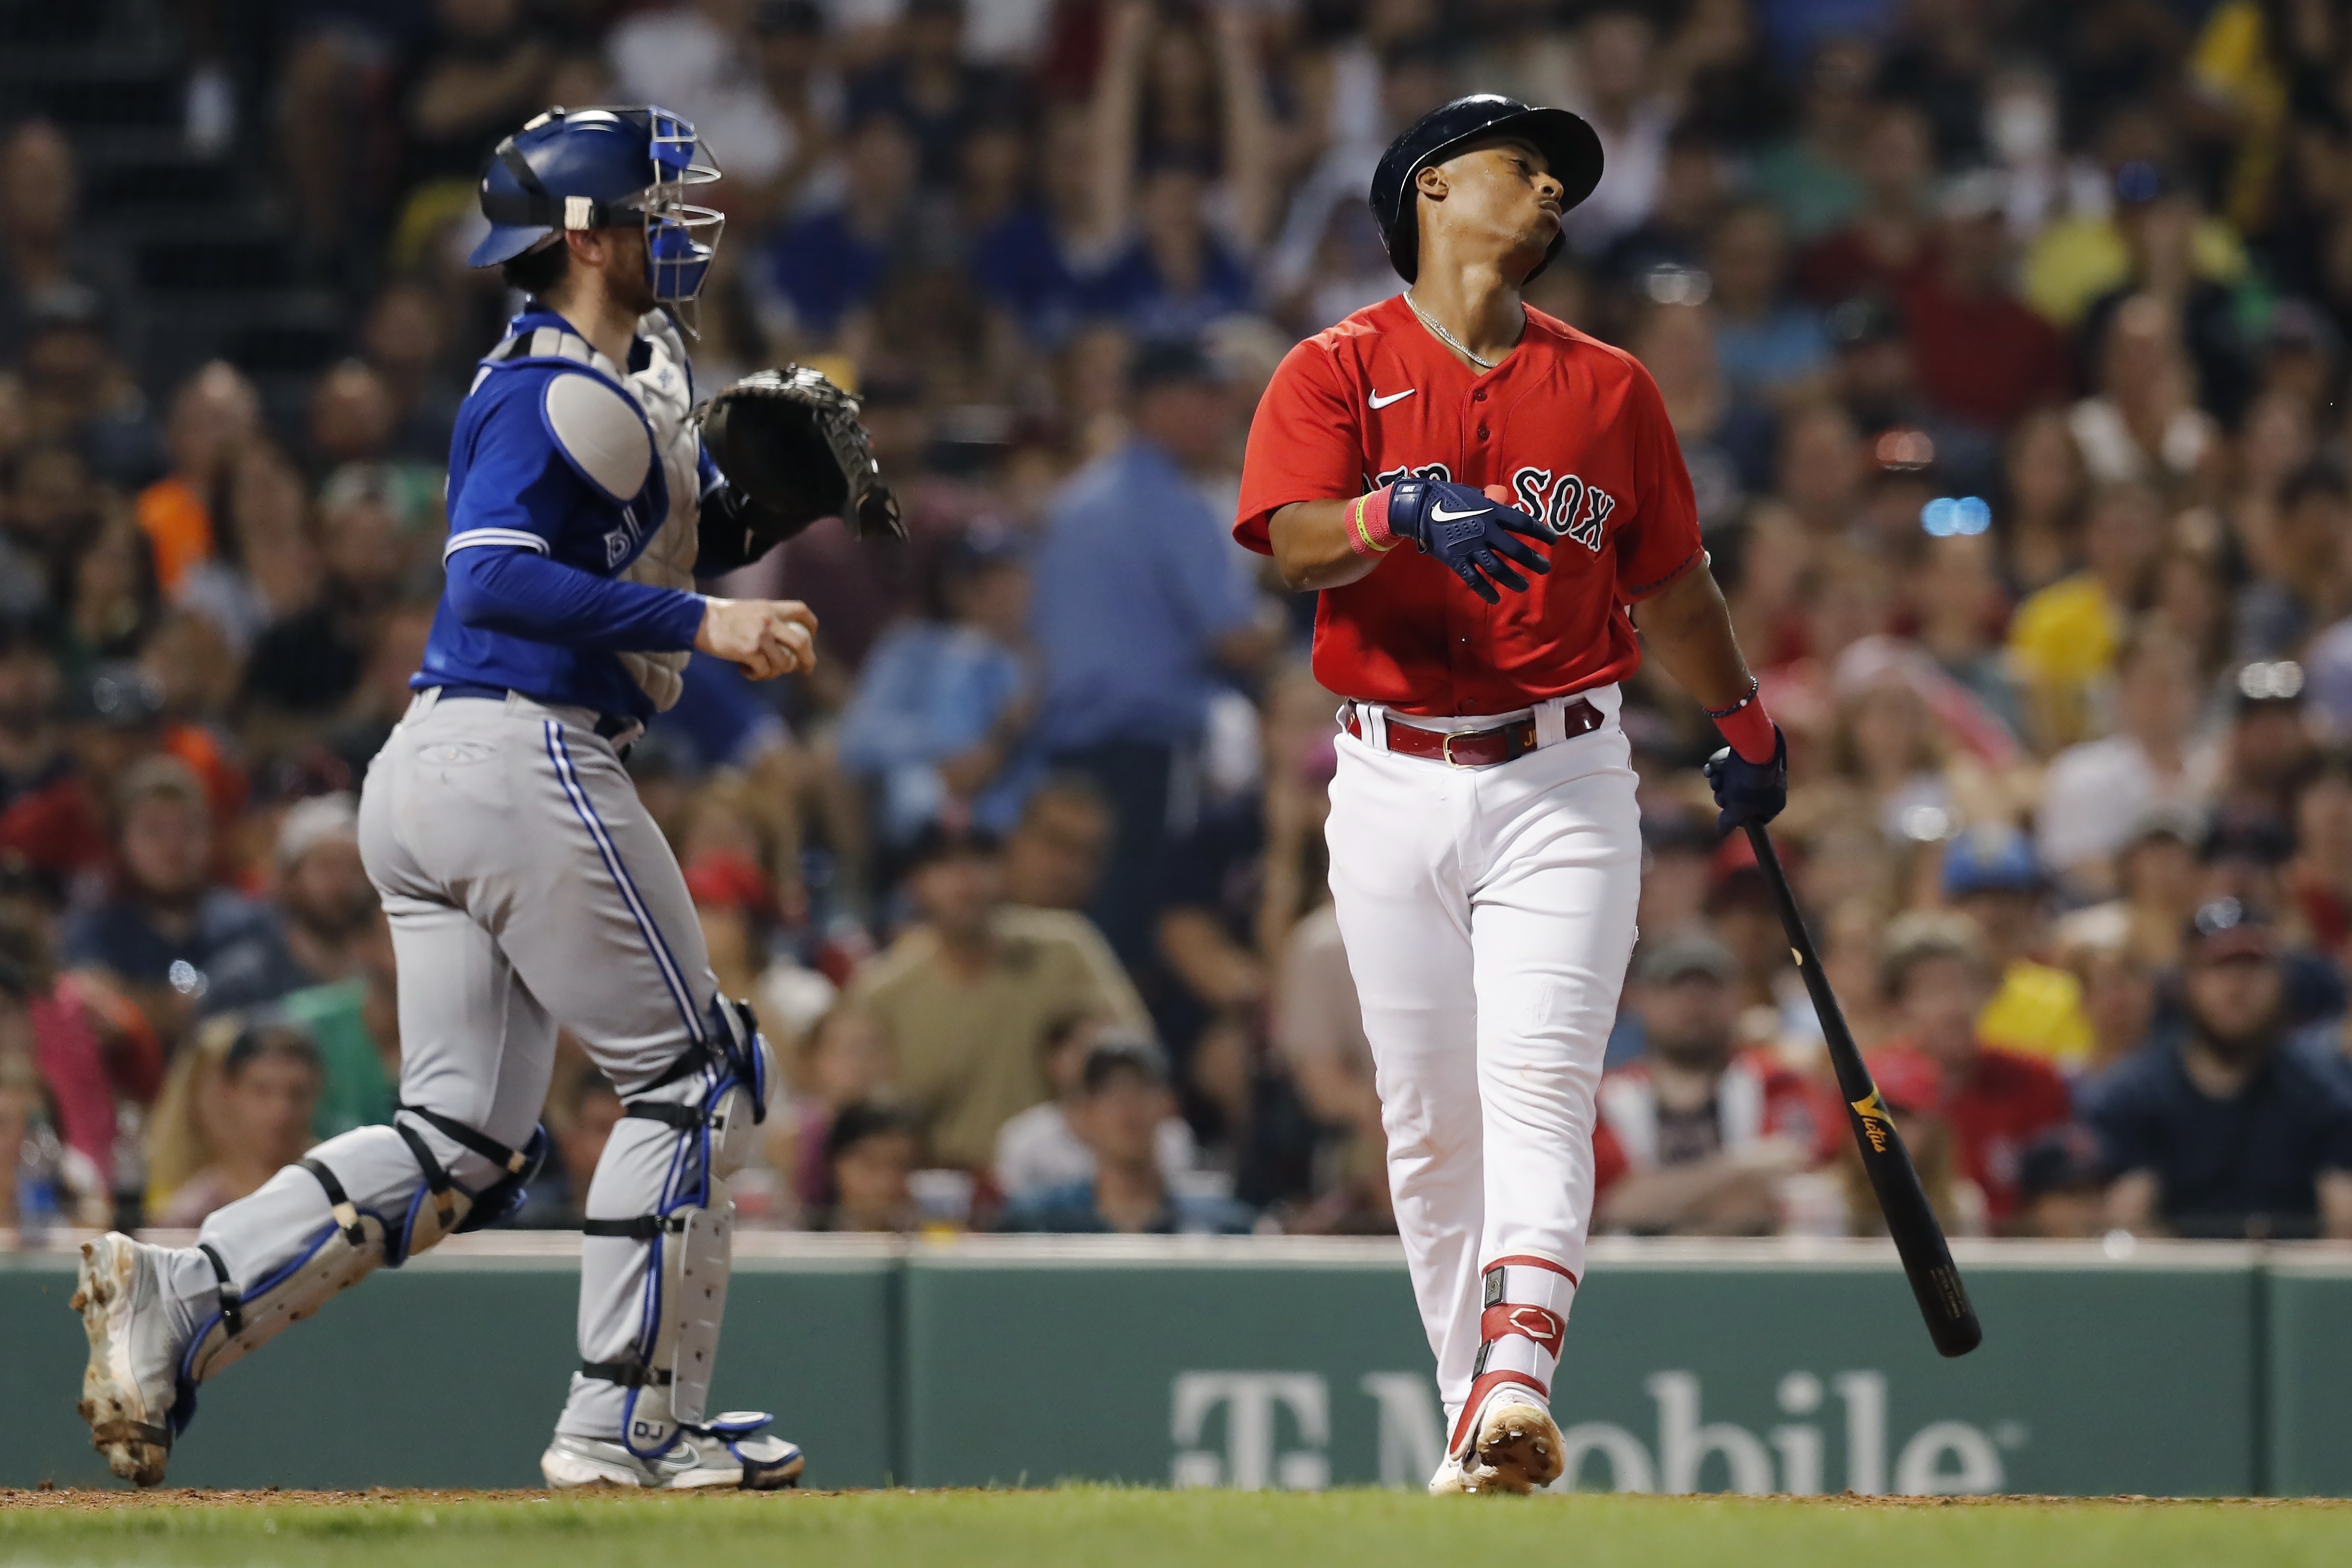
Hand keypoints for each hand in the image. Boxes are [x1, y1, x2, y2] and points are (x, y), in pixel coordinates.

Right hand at [695, 598, 817, 680]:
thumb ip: (769, 619)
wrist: (698, 619)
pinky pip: (763, 671)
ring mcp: (759, 636)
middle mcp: (769, 620)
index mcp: (770, 607)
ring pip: (783, 663)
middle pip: (802, 642)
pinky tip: (745, 671)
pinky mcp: (748, 651)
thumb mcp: (751, 609)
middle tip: (806, 669)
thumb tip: (787, 641)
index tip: (812, 636)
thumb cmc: (723, 617)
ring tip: (761, 670)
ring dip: (775, 672)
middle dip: (808, 659)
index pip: (801, 611)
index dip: (811, 625)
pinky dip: (757, 675)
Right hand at [1385, 477, 1552, 603]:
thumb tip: (1505, 498)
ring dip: (1512, 579)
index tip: (1554, 539)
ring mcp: (1471, 547)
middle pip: (1515, 549)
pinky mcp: (1457, 560)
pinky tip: (1495, 598)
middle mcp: (1485, 531)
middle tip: (1545, 568)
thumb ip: (1492, 500)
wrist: (1421, 508)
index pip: (1523, 523)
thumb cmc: (1449, 497)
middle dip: (1532, 560)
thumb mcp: (1474, 494)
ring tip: (1524, 586)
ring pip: (1497, 568)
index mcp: (1492, 512)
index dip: (1541, 532)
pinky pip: (1473, 579)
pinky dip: (1485, 590)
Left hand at [1703, 729, 1787, 833]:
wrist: (1752, 750)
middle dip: (1725, 798)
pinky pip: (1724, 768)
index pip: (1757, 818)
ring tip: (1721, 778)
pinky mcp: (1742, 756)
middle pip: (1737, 801)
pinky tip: (1714, 768)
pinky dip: (1716, 768)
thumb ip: (1728, 823)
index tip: (1732, 816)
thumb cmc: (1748, 785)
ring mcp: (1754, 771)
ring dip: (1719, 783)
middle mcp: (1766, 787)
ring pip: (1728, 784)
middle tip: (1724, 794)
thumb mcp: (1737, 810)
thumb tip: (1721, 833)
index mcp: (1773, 802)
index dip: (1741, 818)